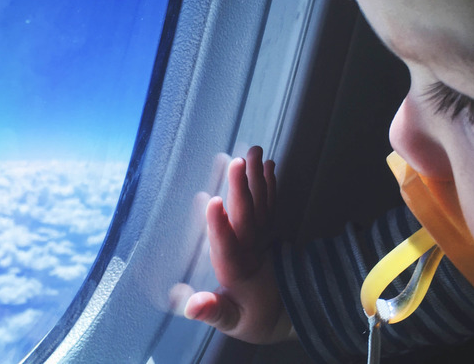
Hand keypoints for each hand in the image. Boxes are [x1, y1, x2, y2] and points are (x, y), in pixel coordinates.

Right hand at [184, 146, 293, 343]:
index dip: (219, 226)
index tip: (211, 202)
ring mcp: (264, 240)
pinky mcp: (270, 233)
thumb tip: (191, 306)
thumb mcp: (230, 321)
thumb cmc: (249, 317)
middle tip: (236, 162)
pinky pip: (271, 206)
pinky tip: (267, 165)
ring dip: (257, 178)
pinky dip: (270, 185)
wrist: (283, 315)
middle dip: (241, 190)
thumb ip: (212, 311)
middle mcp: (252, 252)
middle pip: (247, 219)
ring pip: (261, 206)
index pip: (227, 247)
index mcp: (237, 272)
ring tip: (253, 152)